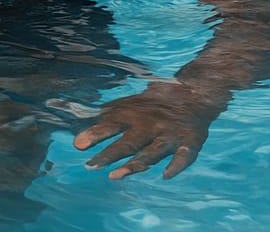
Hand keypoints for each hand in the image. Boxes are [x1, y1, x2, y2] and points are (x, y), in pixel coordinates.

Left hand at [73, 80, 223, 179]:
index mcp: (132, 115)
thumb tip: (78, 131)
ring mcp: (169, 134)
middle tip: (90, 166)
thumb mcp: (126, 105)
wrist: (190, 93)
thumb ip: (105, 118)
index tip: (78, 145)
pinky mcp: (190, 142)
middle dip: (108, 155)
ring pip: (151, 152)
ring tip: (115, 176)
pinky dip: (176, 165)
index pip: (110, 125)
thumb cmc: (150, 105)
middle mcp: (149, 125)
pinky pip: (184, 156)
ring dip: (134, 165)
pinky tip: (165, 175)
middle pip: (128, 143)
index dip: (95, 134)